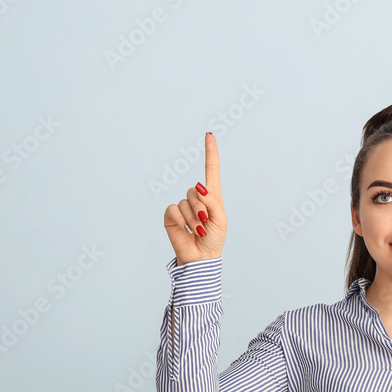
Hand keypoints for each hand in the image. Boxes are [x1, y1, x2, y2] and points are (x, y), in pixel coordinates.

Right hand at [163, 133, 226, 264]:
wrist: (201, 257)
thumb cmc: (214, 238)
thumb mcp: (220, 219)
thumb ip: (212, 201)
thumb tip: (199, 186)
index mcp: (213, 196)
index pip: (211, 169)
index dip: (210, 152)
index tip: (209, 135)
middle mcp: (197, 198)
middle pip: (196, 190)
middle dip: (202, 208)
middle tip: (205, 224)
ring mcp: (183, 206)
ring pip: (186, 201)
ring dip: (193, 218)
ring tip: (197, 230)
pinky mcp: (171, 215)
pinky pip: (173, 209)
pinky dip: (181, 220)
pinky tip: (185, 230)